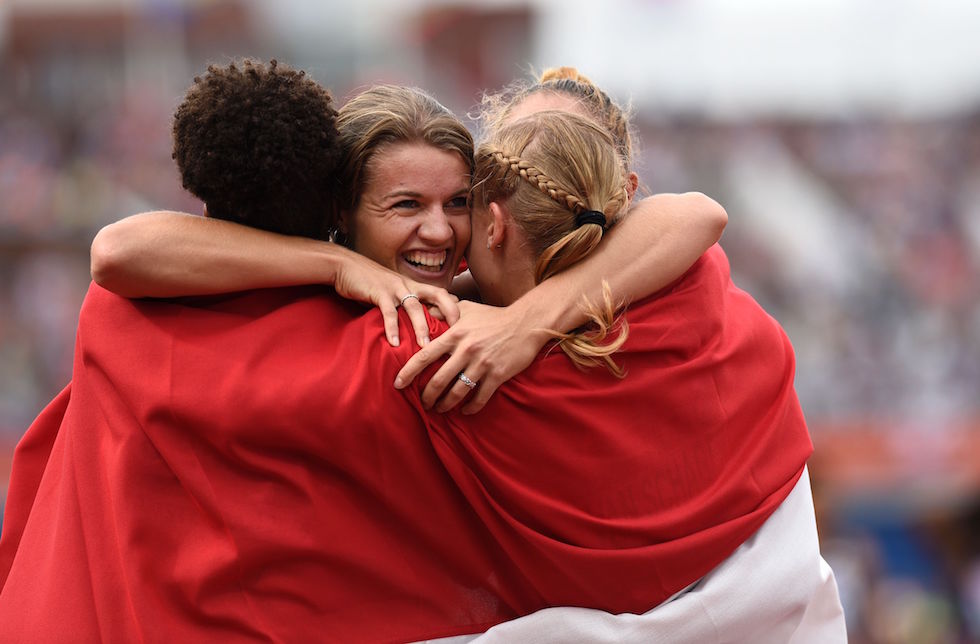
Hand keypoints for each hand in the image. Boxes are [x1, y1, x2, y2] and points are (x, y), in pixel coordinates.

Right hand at [332, 251, 458, 346]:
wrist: (347, 266)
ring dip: (421, 326)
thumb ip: (407, 305)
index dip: (456, 307)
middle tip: (459, 334)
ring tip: (426, 347)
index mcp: (415, 285)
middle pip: (438, 295)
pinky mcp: (378, 292)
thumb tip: (420, 325)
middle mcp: (410, 284)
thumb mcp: (394, 292)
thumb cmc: (372, 282)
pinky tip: (394, 343)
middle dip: (450, 312)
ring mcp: (395, 287)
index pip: (442, 294)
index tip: (468, 326)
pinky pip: (388, 311)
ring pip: (414, 306)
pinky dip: (392, 328)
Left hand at [393, 300, 550, 413]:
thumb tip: (423, 310)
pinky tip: (465, 411)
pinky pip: (479, 397)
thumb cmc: (495, 316)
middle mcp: (465, 350)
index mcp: (455, 334)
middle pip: (438, 380)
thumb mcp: (467, 309)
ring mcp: (482, 363)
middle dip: (427, 396)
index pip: (424, 356)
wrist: (527, 323)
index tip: (398, 384)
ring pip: (457, 392)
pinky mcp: (497, 375)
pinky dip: (470, 408)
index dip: (408, 372)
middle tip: (423, 404)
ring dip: (446, 405)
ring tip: (440, 409)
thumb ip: (444, 311)